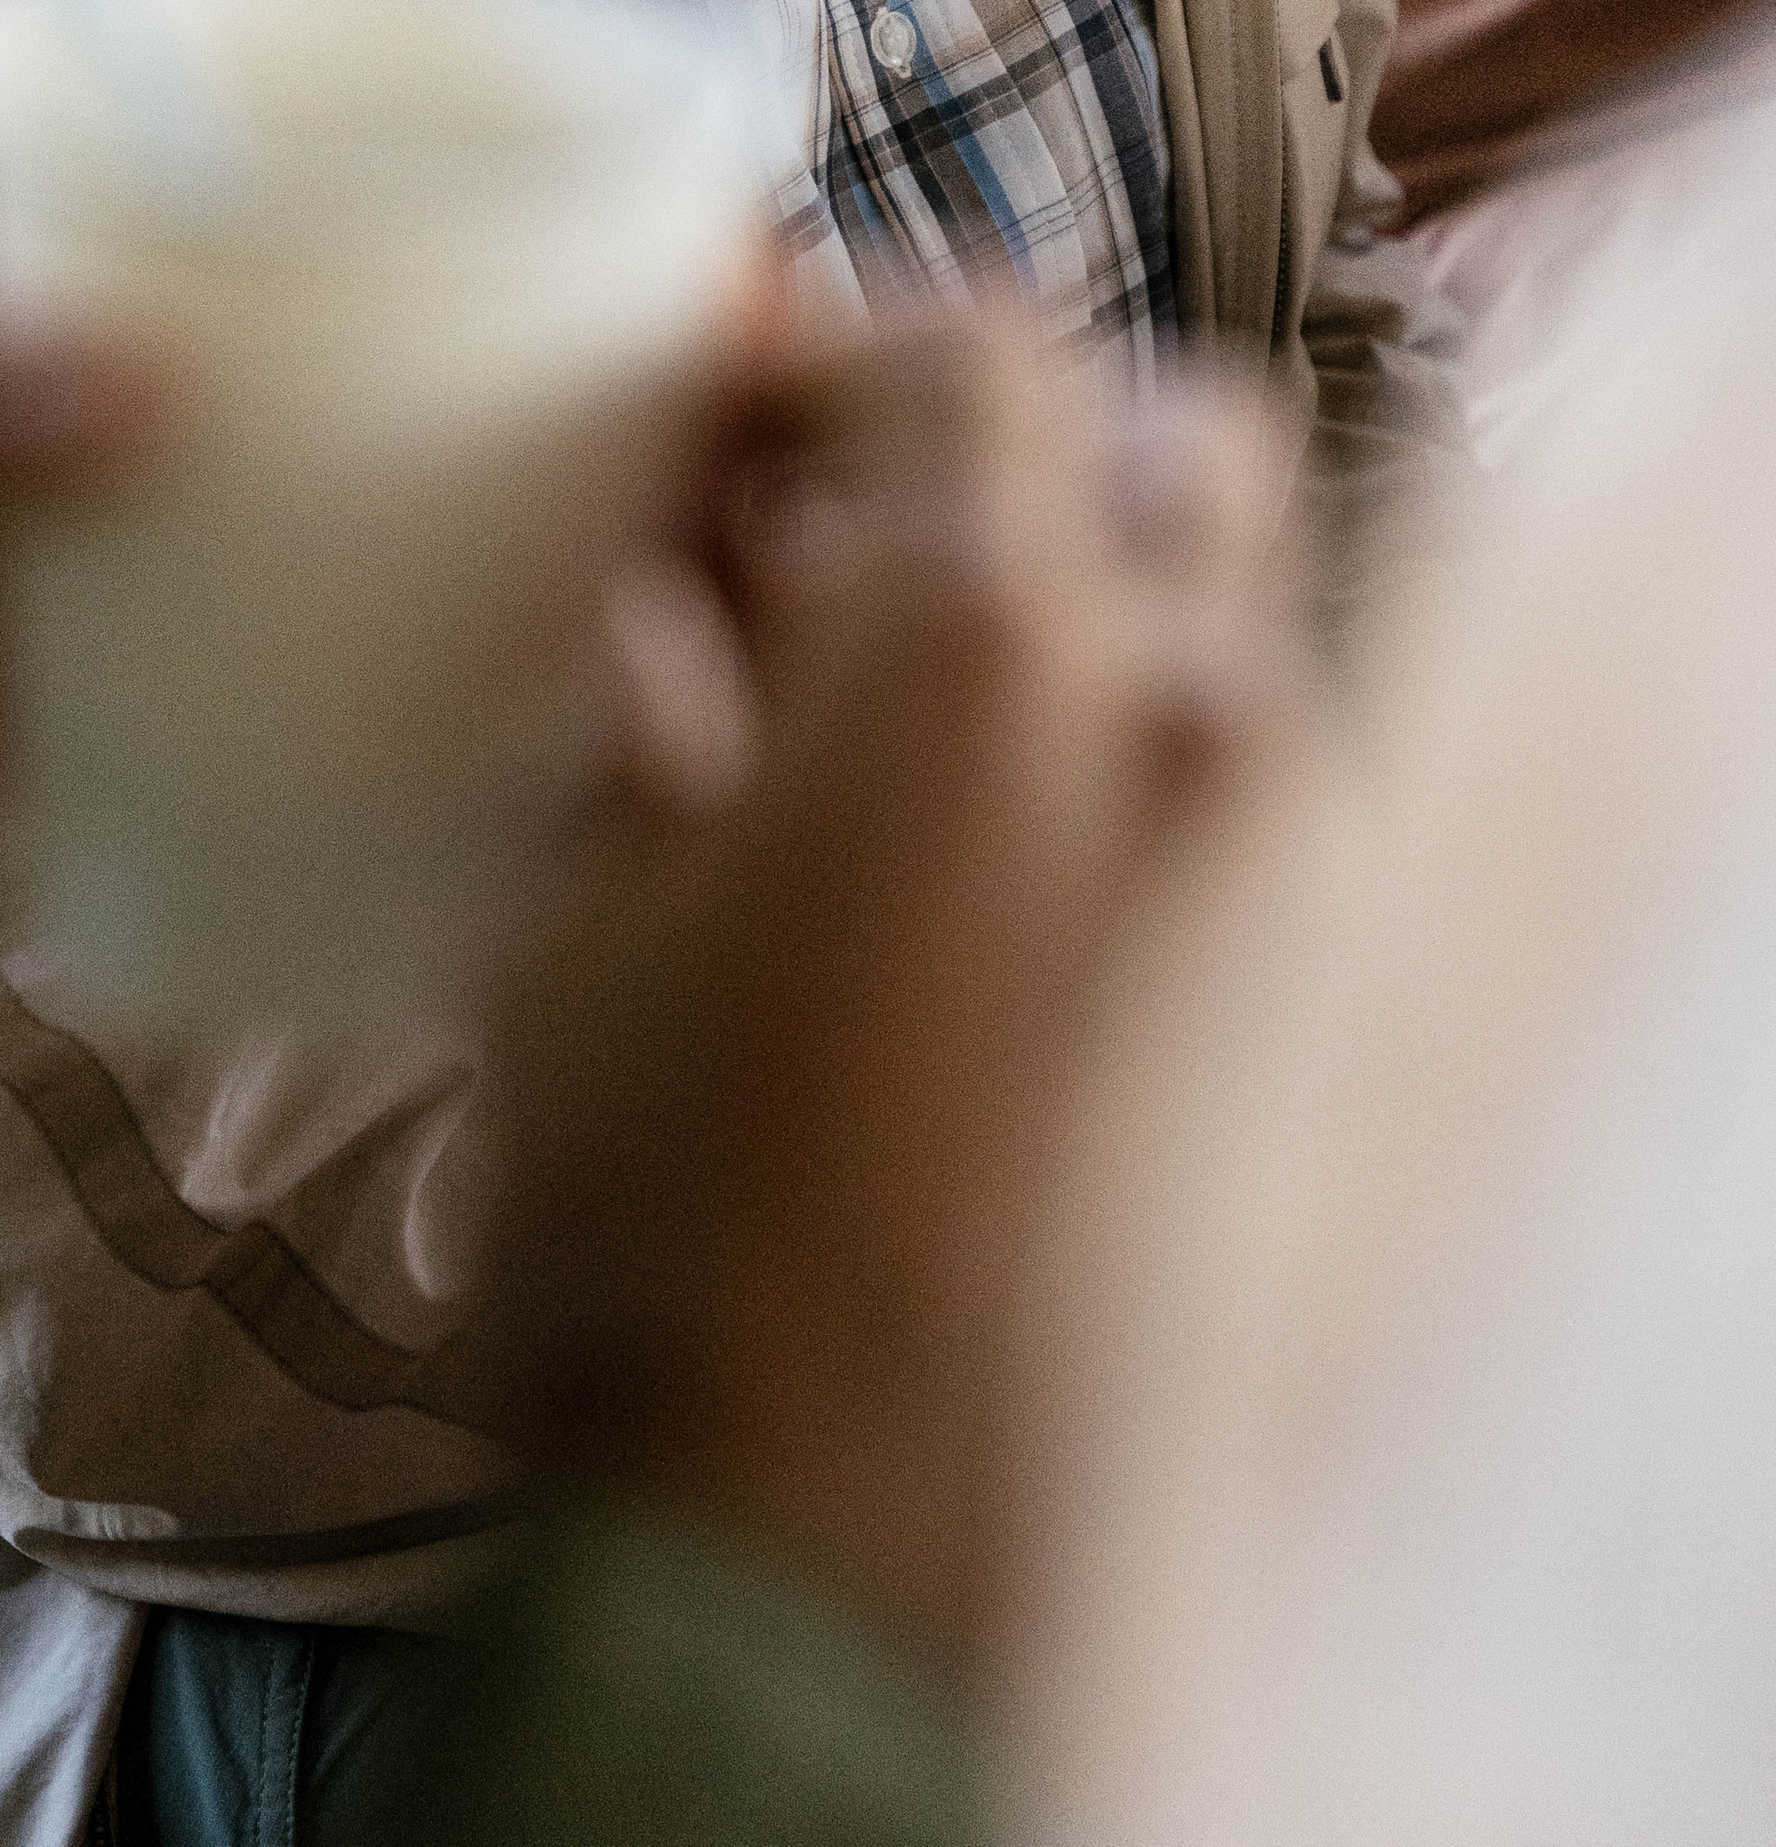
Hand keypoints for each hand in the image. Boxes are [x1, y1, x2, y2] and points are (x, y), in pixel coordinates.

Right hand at [475, 307, 1303, 1675]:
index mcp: (983, 643)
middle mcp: (1180, 708)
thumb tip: (665, 602)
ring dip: (1091, 583)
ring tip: (910, 674)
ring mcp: (1274, 857)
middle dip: (1017, 440)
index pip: (972, 352)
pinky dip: (1139, 736)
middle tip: (848, 516)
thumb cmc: (665, 1217)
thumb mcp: (586, 913)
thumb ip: (647, 706)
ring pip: (1237, 600)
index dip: (833, 347)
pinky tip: (981, 837)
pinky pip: (1246, 775)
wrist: (811, 1534)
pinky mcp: (1296, 1002)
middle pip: (1168, 434)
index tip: (725, 410)